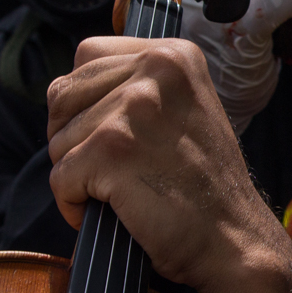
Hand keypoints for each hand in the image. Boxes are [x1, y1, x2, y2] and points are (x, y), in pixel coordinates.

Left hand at [46, 37, 279, 292]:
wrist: (234, 238)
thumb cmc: (204, 184)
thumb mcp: (184, 107)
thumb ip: (137, 85)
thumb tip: (67, 86)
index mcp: (174, 53)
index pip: (87, 54)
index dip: (88, 101)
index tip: (118, 133)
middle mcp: (156, 68)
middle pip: (62, 94)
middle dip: (74, 137)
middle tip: (117, 168)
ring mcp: (134, 106)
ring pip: (57, 139)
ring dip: (78, 173)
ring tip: (125, 189)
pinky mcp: (113, 148)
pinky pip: (59, 177)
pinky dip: (75, 205)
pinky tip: (116, 210)